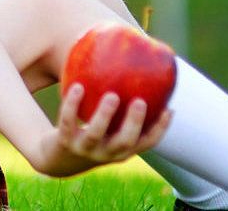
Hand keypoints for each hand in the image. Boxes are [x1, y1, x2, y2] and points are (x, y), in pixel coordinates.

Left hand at [51, 83, 171, 167]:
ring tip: (112, 96)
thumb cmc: (92, 135)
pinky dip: (72, 105)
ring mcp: (85, 149)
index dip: (160, 129)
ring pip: (95, 134)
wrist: (58, 159)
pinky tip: (77, 86)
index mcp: (122, 150)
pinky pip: (68, 122)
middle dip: (134, 122)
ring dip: (104, 115)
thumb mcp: (109, 130)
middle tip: (140, 101)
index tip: (169, 109)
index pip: (147, 143)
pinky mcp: (64, 142)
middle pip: (125, 141)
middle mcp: (106, 153)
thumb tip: (139, 69)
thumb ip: (124, 109)